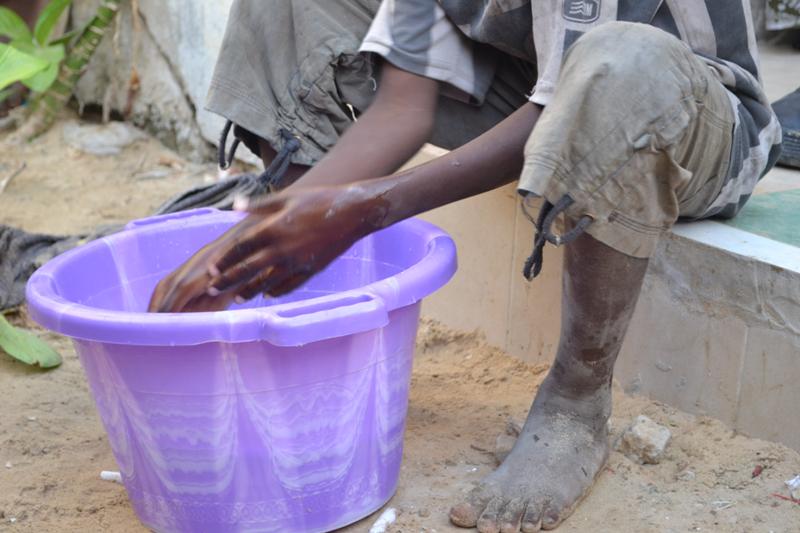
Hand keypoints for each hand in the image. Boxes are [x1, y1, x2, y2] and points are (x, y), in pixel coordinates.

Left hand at [148, 185, 384, 312]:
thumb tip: (234, 205)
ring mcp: (297, 262)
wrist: (353, 212)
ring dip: (249, 291)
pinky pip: (289, 286)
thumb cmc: (319, 200)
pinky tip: (267, 294)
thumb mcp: (287, 197)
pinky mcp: (311, 270)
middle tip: (212, 290)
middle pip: (248, 270)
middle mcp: (283, 249)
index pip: (241, 248)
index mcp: (274, 228)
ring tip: (237, 297)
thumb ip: (259, 204)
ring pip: (267, 282)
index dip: (224, 260)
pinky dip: (275, 291)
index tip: (211, 269)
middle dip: (228, 281)